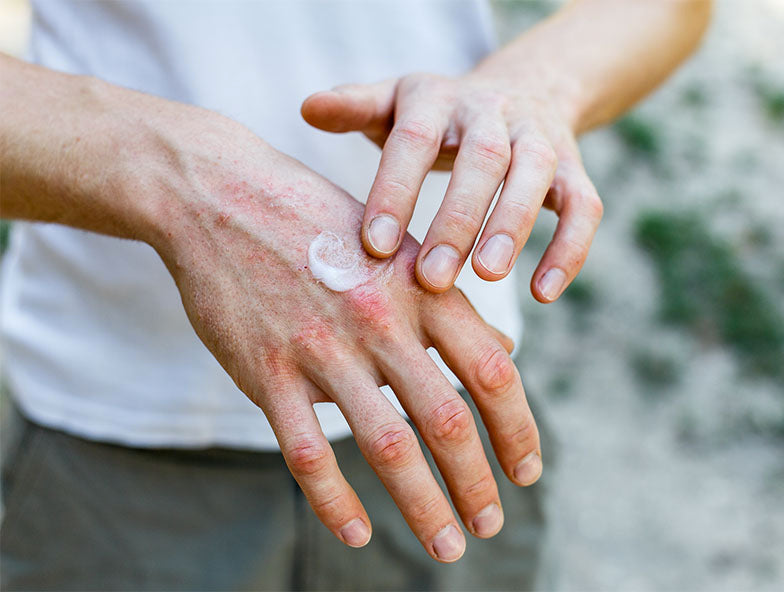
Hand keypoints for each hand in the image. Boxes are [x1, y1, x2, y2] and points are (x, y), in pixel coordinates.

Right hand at [151, 120, 541, 561]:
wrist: (219, 194)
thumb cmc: (320, 223)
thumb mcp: (399, 247)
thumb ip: (451, 307)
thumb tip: (505, 354)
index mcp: (421, 287)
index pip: (491, 372)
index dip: (518, 430)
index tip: (528, 472)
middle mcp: (380, 319)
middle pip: (447, 420)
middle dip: (477, 484)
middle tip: (493, 525)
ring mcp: (320, 346)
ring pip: (386, 446)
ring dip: (424, 506)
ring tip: (448, 545)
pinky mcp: (264, 369)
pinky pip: (304, 451)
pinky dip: (334, 501)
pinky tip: (355, 533)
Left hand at [301, 72, 603, 301]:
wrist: (520, 91)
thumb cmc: (437, 119)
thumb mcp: (394, 105)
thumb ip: (355, 108)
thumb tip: (307, 108)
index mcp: (437, 99)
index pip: (414, 140)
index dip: (396, 191)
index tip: (375, 248)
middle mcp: (491, 111)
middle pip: (481, 158)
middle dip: (457, 219)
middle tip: (431, 279)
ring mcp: (538, 138)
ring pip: (536, 175)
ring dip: (513, 226)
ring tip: (487, 276)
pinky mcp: (574, 167)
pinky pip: (583, 207)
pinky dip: (569, 249)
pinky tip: (543, 294)